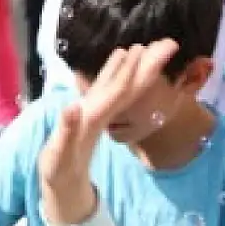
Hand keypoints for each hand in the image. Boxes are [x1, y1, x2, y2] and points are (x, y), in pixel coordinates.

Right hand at [40, 40, 177, 225]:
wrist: (64, 182)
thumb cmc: (60, 168)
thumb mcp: (59, 152)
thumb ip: (66, 130)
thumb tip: (73, 106)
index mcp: (96, 117)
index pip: (119, 90)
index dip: (131, 71)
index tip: (144, 50)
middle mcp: (102, 111)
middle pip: (128, 86)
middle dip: (146, 66)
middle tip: (165, 42)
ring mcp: (98, 111)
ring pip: (120, 84)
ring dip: (132, 66)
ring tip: (142, 44)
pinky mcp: (91, 111)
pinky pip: (107, 86)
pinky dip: (114, 71)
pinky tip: (118, 59)